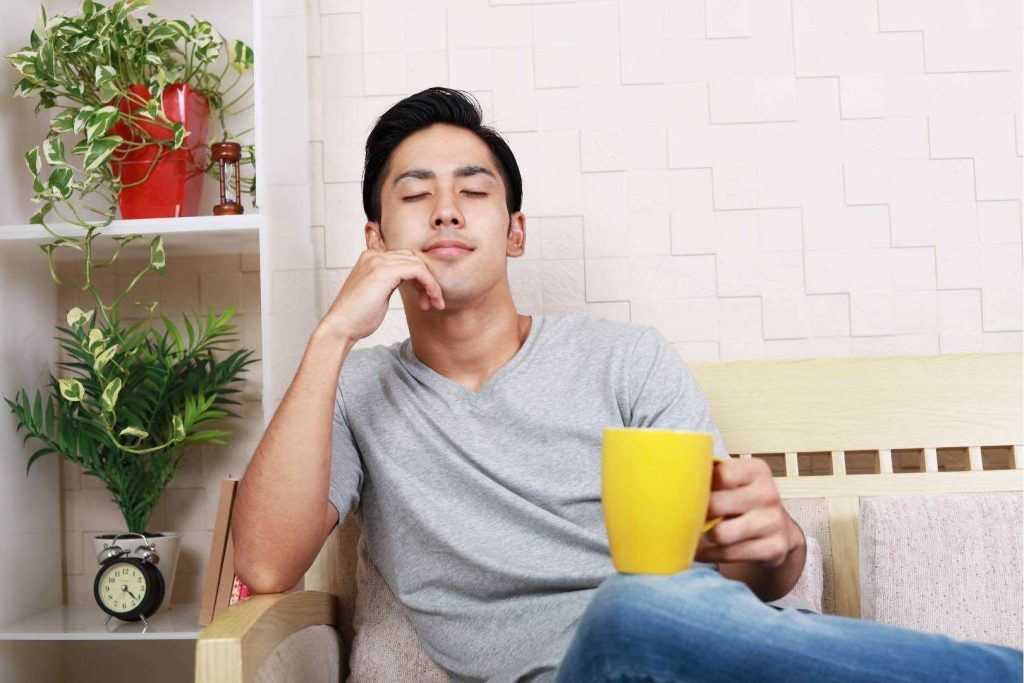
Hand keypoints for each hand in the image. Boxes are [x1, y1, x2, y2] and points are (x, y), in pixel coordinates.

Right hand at [319, 248, 445, 342]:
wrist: (341, 327)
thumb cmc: (357, 317)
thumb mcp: (377, 293)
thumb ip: (389, 283)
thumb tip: (409, 282)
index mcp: (371, 259)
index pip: (405, 258)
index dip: (419, 277)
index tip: (424, 298)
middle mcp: (374, 256)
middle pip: (414, 258)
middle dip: (427, 280)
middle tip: (429, 302)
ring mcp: (378, 262)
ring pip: (419, 263)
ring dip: (431, 284)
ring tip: (432, 303)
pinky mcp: (384, 272)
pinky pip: (418, 270)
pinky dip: (429, 284)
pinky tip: (431, 299)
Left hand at [694, 458, 802, 568]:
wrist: (776, 529)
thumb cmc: (743, 499)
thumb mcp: (733, 480)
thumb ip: (710, 474)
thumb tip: (674, 476)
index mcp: (756, 470)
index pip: (720, 474)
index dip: (701, 485)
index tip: (694, 491)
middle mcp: (768, 494)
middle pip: (715, 505)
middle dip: (700, 513)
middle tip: (695, 515)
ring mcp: (773, 522)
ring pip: (720, 534)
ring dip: (707, 535)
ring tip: (707, 530)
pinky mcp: (774, 548)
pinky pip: (728, 554)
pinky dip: (711, 554)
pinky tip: (707, 550)